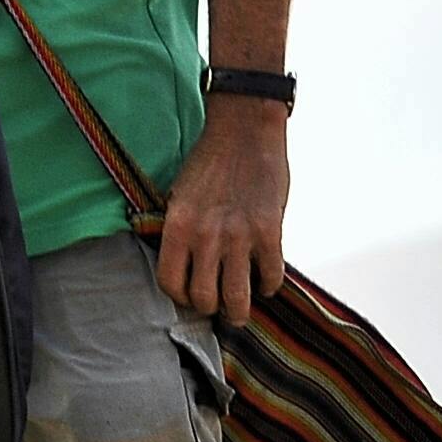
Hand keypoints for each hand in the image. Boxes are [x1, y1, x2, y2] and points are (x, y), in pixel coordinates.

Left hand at [156, 104, 289, 328]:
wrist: (244, 129)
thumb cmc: (210, 159)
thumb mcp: (179, 195)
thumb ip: (181, 231)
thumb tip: (186, 265)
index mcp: (178, 227)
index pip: (170, 284)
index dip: (180, 297)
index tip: (190, 296)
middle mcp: (205, 236)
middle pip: (204, 299)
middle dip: (211, 308)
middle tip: (218, 306)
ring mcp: (239, 236)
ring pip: (237, 298)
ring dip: (240, 312)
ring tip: (241, 313)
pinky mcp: (269, 232)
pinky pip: (270, 276)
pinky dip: (268, 285)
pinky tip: (265, 281)